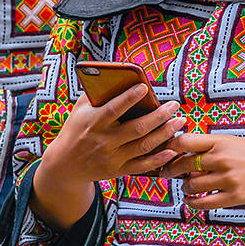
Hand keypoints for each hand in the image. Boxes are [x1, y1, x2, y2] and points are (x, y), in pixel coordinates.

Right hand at [33, 86, 183, 229]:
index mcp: (93, 122)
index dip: (129, 98)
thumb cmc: (76, 128)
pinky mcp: (118, 170)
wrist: (65, 164)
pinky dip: (158, 159)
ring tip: (180, 121)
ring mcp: (112, 158)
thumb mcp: (80, 109)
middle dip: (159, 116)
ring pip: (143, 146)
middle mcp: (104, 141)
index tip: (144, 87)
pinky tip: (173, 150)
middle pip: (136, 128)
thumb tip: (118, 75)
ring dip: (165, 134)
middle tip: (175, 105)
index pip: (113, 109)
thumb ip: (97, 93)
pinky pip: (142, 166)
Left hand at [161, 133, 244, 211]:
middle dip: (171, 171)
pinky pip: (203, 202)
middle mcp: (221, 158)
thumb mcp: (234, 142)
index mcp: (220, 141)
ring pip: (192, 185)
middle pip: (184, 165)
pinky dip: (193, 203)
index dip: (169, 147)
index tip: (165, 152)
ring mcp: (227, 178)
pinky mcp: (234, 196)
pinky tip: (192, 200)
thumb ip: (211, 147)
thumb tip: (184, 155)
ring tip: (186, 187)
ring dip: (184, 187)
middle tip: (167, 173)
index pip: (184, 141)